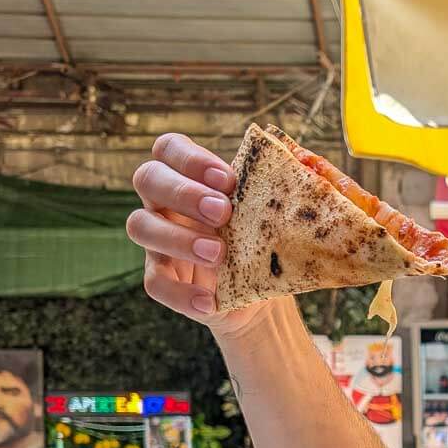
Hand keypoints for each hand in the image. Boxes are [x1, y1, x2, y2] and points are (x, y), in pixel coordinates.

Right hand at [127, 133, 273, 336]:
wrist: (263, 292)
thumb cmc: (264, 237)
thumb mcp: (274, 211)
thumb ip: (282, 184)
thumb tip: (307, 161)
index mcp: (190, 176)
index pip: (169, 148)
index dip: (190, 159)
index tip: (227, 180)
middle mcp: (165, 202)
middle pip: (147, 178)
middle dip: (184, 193)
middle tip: (223, 213)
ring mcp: (157, 240)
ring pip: (140, 226)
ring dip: (178, 238)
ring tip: (218, 254)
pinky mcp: (161, 277)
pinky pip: (154, 283)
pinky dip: (181, 293)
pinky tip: (210, 300)